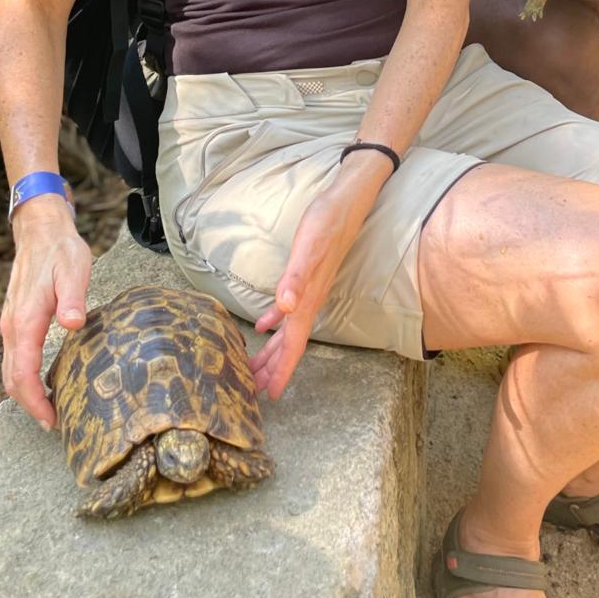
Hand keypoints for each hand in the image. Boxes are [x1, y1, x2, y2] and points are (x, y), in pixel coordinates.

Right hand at [0, 194, 92, 427]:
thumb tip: (73, 324)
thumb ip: (73, 299)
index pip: (23, 373)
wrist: (40, 231)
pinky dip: (24, 376)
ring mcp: (11, 323)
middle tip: (53, 423)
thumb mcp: (75, 270)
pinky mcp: (15, 320)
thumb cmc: (60, 251)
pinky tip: (43, 380)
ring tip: (50, 408)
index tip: (49, 420)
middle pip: (11, 379)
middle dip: (29, 405)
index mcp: (26, 320)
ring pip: (9, 369)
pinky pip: (14, 357)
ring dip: (25, 392)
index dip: (34, 401)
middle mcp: (12, 326)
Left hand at [249, 159, 381, 400]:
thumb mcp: (309, 248)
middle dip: (273, 368)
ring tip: (255, 369)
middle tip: (252, 392)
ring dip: (273, 351)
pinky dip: (273, 323)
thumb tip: (284, 309)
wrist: (346, 202)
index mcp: (307, 299)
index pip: (294, 344)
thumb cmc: (326, 222)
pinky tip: (263, 327)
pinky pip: (286, 311)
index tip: (270, 395)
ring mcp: (307, 291)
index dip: (282, 370)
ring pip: (288, 331)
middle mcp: (308, 300)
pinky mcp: (305, 278)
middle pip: (289, 344)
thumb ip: (296, 278)